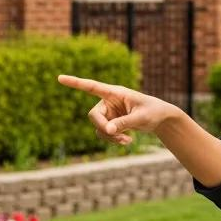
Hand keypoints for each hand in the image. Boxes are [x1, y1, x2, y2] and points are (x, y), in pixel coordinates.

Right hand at [58, 74, 180, 145]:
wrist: (161, 119)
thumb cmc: (154, 112)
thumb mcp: (141, 118)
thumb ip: (124, 123)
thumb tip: (107, 130)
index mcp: (116, 92)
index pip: (92, 87)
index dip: (76, 83)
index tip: (60, 78)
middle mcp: (109, 101)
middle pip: (93, 115)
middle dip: (102, 127)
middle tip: (116, 135)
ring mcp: (109, 113)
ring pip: (98, 127)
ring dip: (109, 137)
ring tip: (127, 141)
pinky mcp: (111, 122)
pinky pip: (104, 133)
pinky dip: (113, 140)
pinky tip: (128, 141)